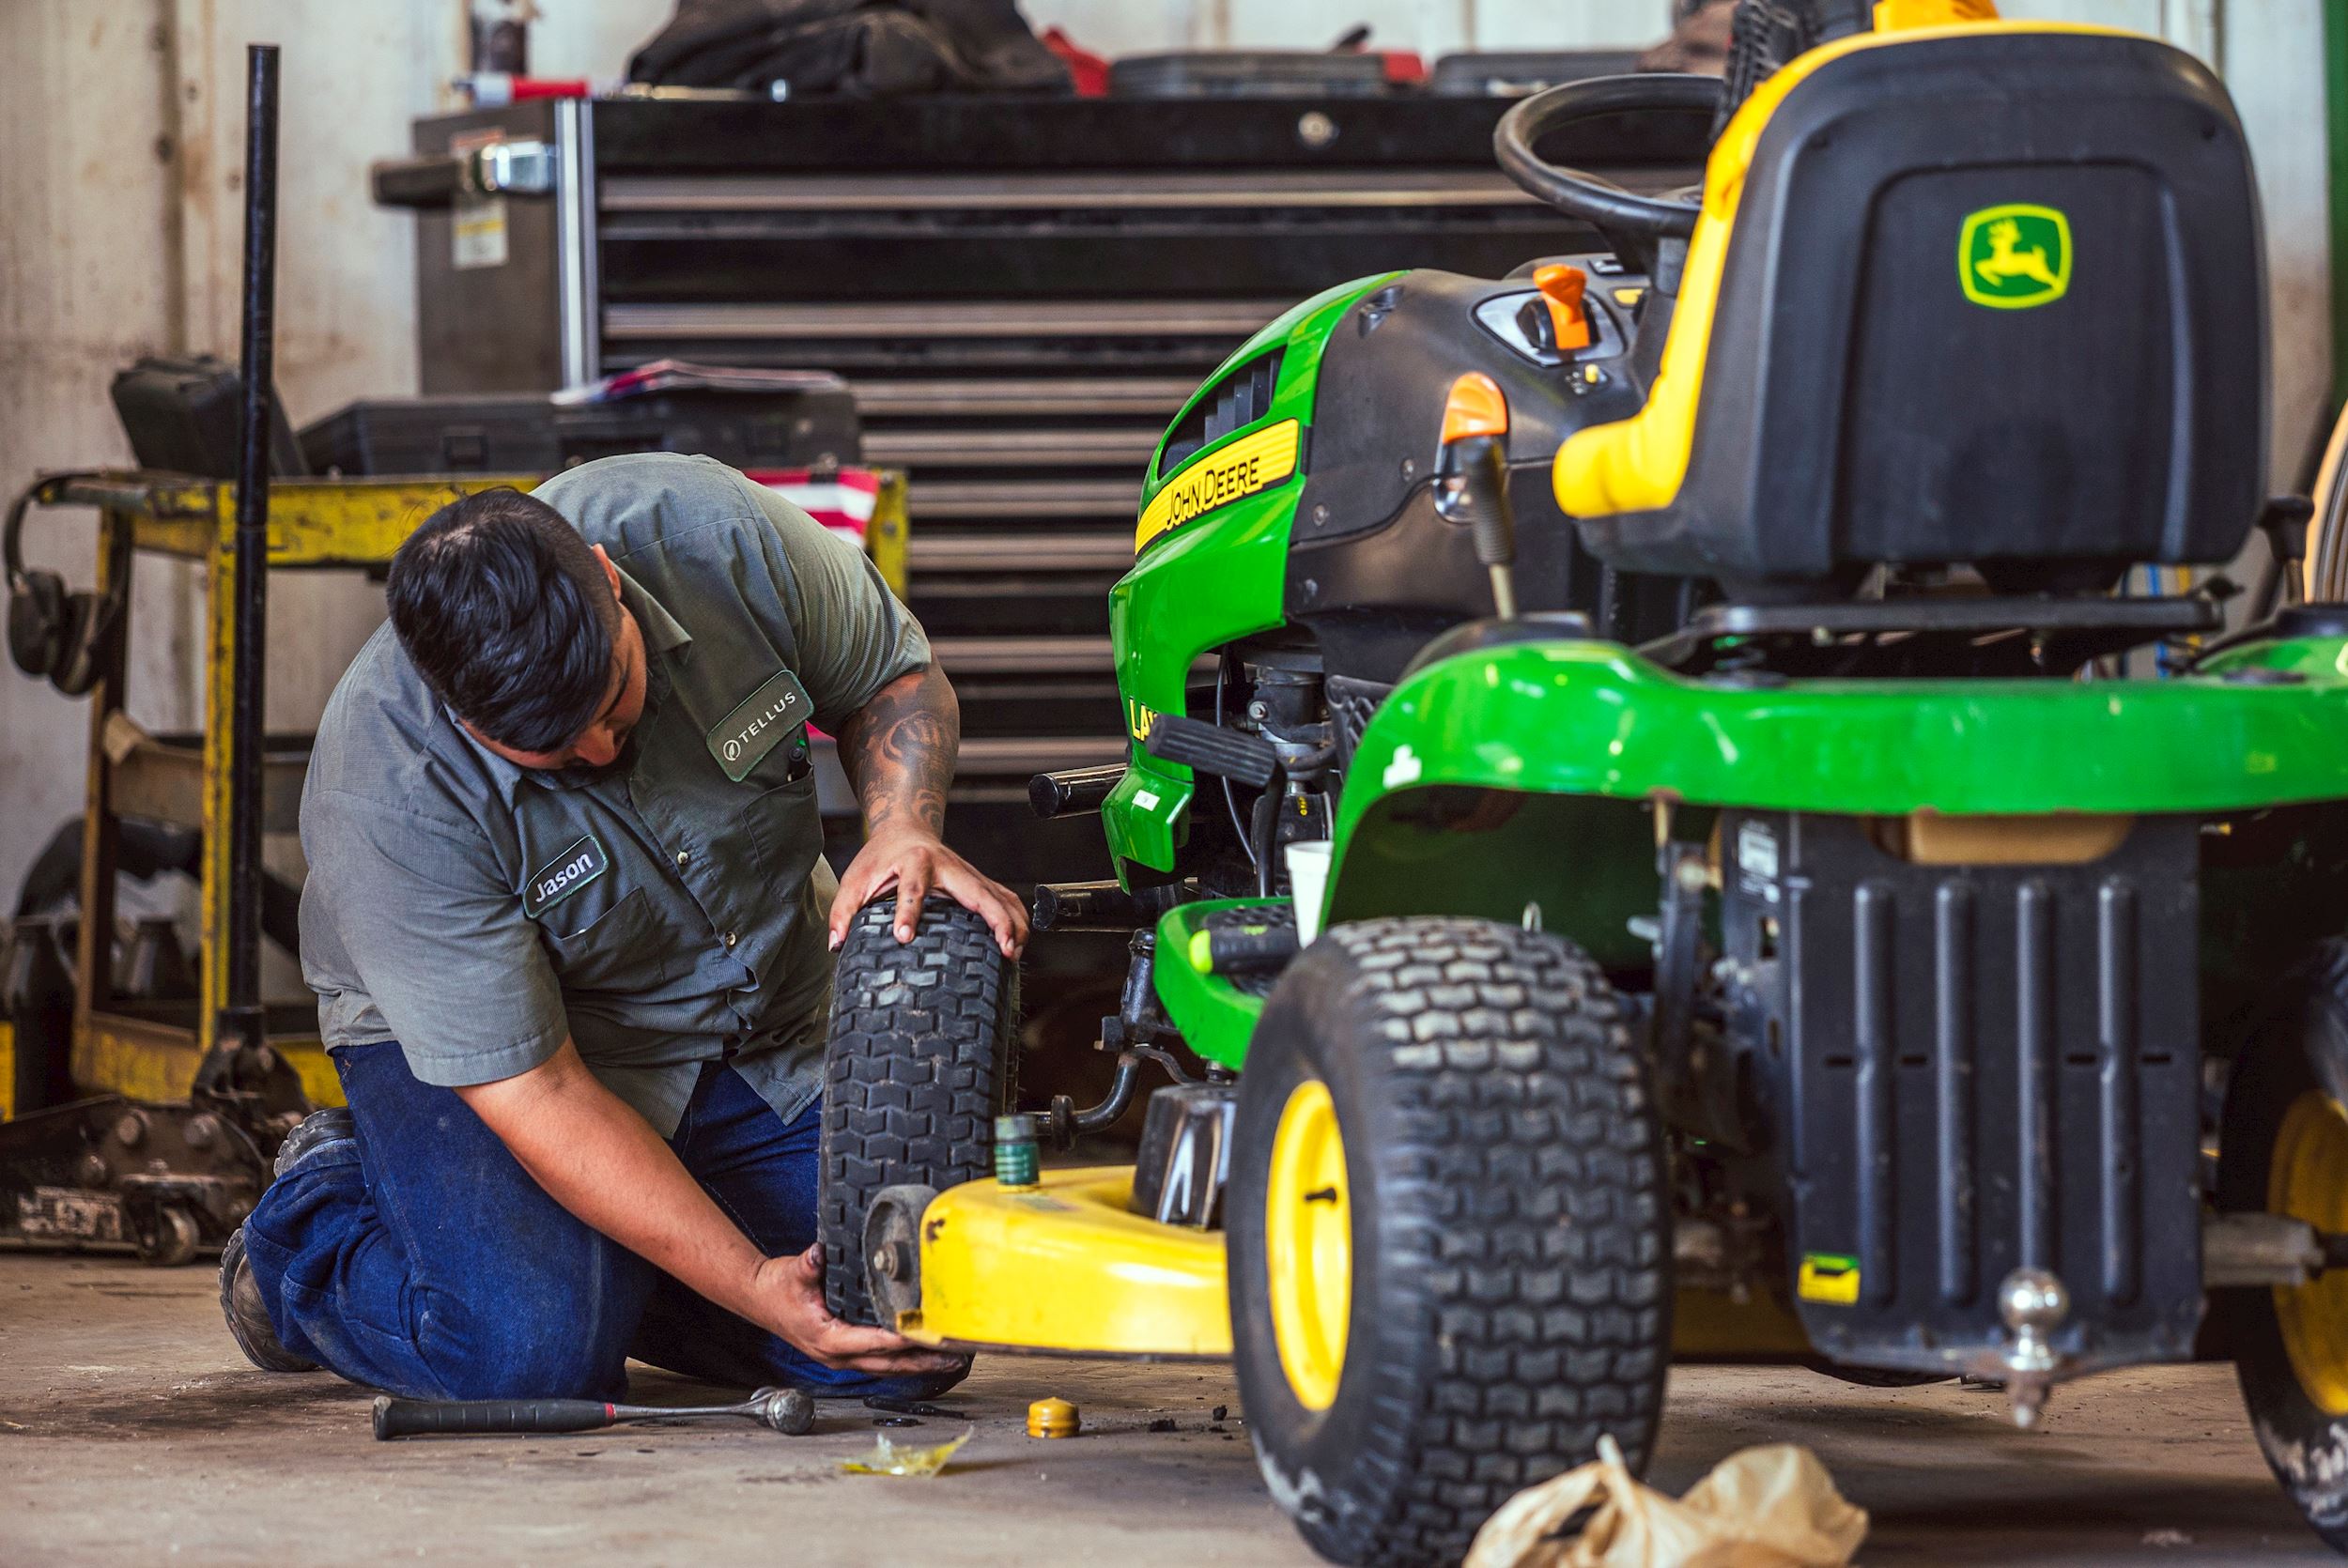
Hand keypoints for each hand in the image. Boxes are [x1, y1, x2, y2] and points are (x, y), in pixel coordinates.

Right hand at [743, 1244, 969, 1375]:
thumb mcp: (794, 1272)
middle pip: (888, 1363)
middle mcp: (837, 1354)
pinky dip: (906, 1361)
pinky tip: (925, 1356)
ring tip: (951, 1361)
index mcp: (828, 1338)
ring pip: (888, 1367)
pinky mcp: (846, 1353)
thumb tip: (818, 1253)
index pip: (872, 1341)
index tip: (926, 1336)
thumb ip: (809, 1264)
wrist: (761, 1299)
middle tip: (954, 1357)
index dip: (900, 1339)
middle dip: (922, 1361)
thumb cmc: (779, 1288)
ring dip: (919, 1365)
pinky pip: (882, 1362)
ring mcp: (842, 1358)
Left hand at [829, 822, 1028, 957]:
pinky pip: (1006, 898)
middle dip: (994, 919)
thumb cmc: (881, 857)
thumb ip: (844, 911)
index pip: (913, 888)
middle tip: (1003, 949)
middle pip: (978, 891)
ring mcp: (969, 873)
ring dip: (1014, 923)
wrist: (905, 828)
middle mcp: (949, 866)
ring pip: (1001, 895)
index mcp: (915, 861)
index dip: (908, 912)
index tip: (904, 938)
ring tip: (1015, 954)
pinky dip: (1017, 919)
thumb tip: (836, 945)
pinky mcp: (979, 881)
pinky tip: (1018, 943)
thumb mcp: (856, 879)